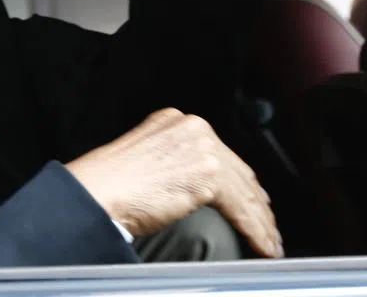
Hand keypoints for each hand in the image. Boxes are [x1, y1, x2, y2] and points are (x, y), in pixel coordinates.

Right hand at [65, 108, 283, 257]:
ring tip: (270, 243)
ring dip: (261, 221)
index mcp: (179, 122)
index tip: (254, 199)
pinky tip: (263, 245)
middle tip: (269, 225)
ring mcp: (202, 150)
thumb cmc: (109, 184)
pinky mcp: (206, 177)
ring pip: (245, 191)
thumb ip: (175, 162)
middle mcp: (195, 129)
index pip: (222, 154)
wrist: (96, 192)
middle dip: (257, 202)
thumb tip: (195, 185)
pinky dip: (255, 230)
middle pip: (238, 171)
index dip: (242, 181)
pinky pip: (241, 209)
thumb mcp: (146, 158)